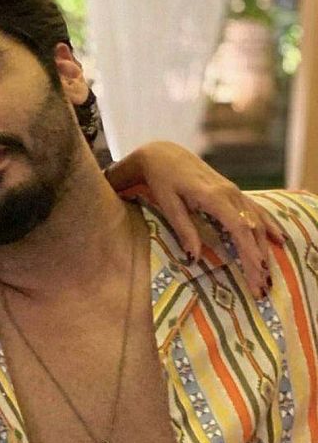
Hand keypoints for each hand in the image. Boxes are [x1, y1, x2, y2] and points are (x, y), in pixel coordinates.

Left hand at [106, 141, 283, 297]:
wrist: (164, 155)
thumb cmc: (163, 180)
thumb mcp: (168, 204)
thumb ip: (183, 229)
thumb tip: (194, 258)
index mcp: (213, 197)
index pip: (239, 228)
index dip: (249, 251)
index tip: (257, 272)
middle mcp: (230, 193)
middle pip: (252, 230)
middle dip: (259, 259)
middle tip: (262, 287)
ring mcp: (234, 191)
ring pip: (257, 222)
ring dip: (265, 249)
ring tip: (268, 274)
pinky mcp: (233, 192)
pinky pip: (255, 210)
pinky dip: (268, 225)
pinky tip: (279, 239)